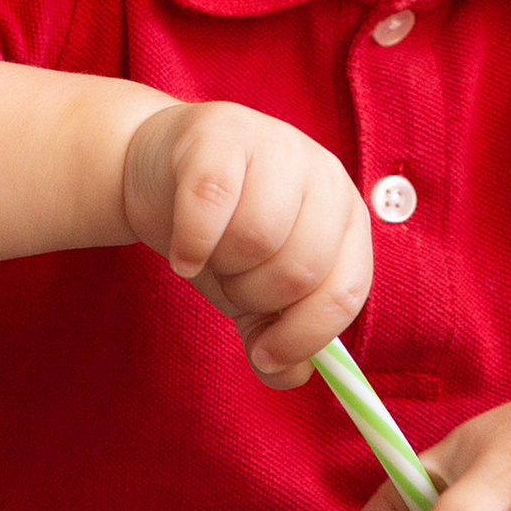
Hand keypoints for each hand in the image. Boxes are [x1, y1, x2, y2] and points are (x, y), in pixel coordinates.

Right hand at [121, 101, 371, 382]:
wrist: (163, 172)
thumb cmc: (223, 233)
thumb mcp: (255, 291)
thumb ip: (277, 337)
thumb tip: (293, 377)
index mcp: (347, 218)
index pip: (346, 290)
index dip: (305, 335)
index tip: (264, 356)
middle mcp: (323, 175)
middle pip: (300, 268)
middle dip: (253, 295)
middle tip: (229, 282)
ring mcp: (276, 145)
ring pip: (256, 237)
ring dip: (222, 267)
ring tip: (209, 257)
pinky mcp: (221, 133)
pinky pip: (210, 202)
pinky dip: (191, 242)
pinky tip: (182, 253)